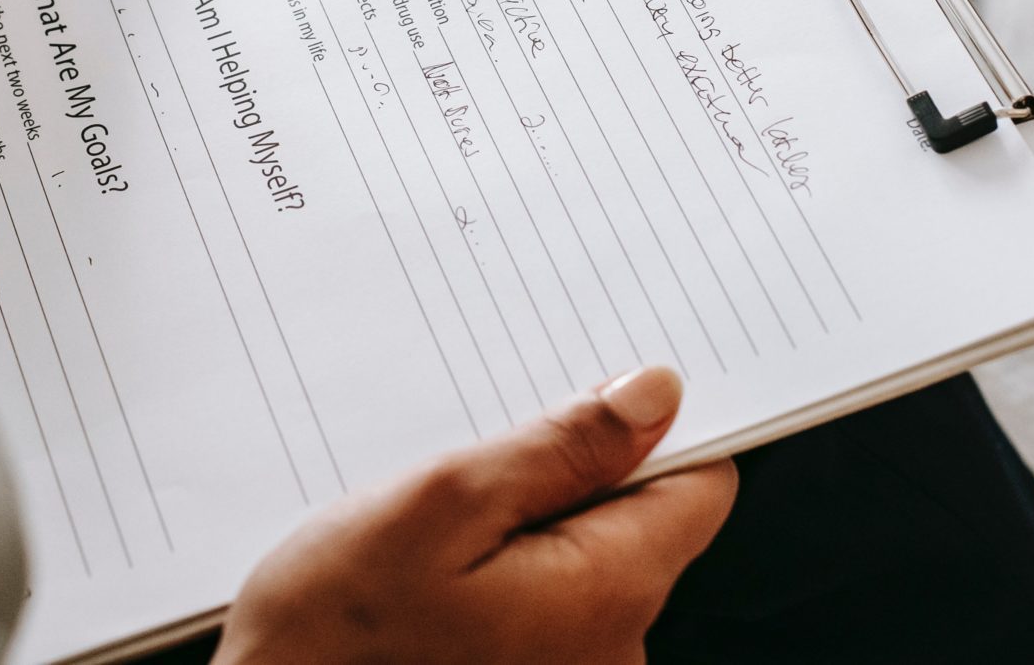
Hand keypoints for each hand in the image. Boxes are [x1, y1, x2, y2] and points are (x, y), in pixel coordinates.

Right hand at [217, 367, 735, 664]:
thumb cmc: (333, 637)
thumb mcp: (438, 503)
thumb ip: (560, 447)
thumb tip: (654, 395)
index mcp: (607, 596)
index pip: (700, 487)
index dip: (653, 430)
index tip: (586, 399)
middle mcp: (613, 655)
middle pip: (639, 523)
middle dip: (567, 476)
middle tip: (472, 463)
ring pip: (586, 561)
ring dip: (525, 525)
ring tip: (436, 526)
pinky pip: (548, 605)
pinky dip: (504, 573)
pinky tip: (433, 572)